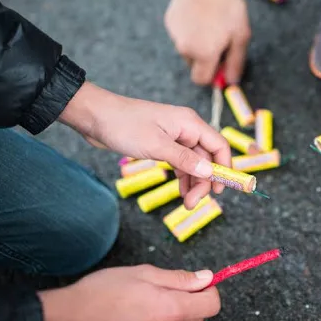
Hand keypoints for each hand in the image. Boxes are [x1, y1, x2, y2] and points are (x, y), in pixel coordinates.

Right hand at [39, 265, 219, 320]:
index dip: (208, 290)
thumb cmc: (103, 292)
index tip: (198, 283)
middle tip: (167, 289)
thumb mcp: (144, 273)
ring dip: (176, 314)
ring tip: (150, 303)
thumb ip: (179, 278)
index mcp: (171, 309)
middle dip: (191, 301)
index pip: (212, 304)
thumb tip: (205, 278)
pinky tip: (144, 317)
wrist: (71, 317)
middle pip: (199, 316)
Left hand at [59, 82, 231, 207]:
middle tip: (193, 203)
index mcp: (190, 124)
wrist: (95, 117)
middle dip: (204, 181)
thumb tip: (210, 172)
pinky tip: (181, 191)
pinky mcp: (162, 144)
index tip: (219, 190)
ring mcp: (175, 137)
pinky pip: (180, 163)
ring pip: (194, 163)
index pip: (219, 145)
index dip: (224, 167)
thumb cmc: (125, 125)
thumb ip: (185, 160)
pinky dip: (183, 177)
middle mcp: (187, 129)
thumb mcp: (156, 146)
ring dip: (193, 182)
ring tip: (186, 202)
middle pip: (207, 158)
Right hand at [165, 0, 250, 84]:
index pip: (201, 80)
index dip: (213, 75)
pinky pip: (181, 34)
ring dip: (199, 43)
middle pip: (195, 65)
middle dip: (206, 59)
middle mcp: (184, 48)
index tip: (223, 64)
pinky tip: (201, 14)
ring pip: (188, 49)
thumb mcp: (241, 36)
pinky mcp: (169, 22)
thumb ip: (235, 63)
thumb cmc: (227, 6)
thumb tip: (231, 83)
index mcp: (203, 54)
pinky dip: (191, 30)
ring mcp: (174, 34)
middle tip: (221, 39)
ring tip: (212, 22)